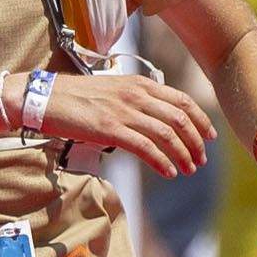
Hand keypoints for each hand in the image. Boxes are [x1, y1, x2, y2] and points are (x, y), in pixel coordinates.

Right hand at [48, 66, 216, 181]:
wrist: (45, 97)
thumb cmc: (77, 97)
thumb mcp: (114, 91)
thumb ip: (137, 101)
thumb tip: (156, 121)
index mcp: (140, 84)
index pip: (182, 101)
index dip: (202, 120)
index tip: (210, 137)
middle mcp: (136, 95)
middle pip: (180, 119)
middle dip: (196, 142)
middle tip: (201, 159)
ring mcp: (124, 111)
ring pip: (167, 135)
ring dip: (182, 155)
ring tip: (188, 169)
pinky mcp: (110, 129)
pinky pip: (145, 147)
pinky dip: (161, 162)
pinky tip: (168, 172)